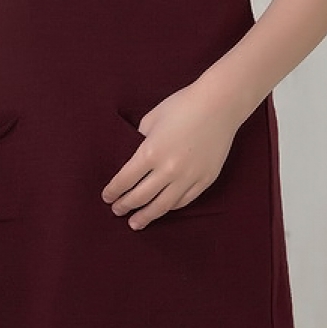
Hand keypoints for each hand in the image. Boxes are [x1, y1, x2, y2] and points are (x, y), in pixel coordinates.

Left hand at [101, 82, 240, 229]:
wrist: (220, 104)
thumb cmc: (183, 105)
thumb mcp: (152, 119)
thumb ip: (141, 139)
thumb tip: (135, 155)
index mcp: (150, 152)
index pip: (125, 180)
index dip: (113, 191)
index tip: (107, 197)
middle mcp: (168, 169)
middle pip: (140, 196)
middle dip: (125, 205)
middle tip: (116, 211)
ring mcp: (189, 177)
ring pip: (162, 206)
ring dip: (146, 216)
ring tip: (135, 223)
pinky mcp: (205, 179)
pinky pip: (184, 200)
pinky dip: (170, 207)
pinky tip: (162, 209)